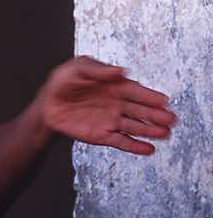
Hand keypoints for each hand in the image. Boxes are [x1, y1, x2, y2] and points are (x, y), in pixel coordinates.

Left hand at [31, 56, 175, 155]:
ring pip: (134, 127)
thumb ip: (99, 69)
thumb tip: (121, 71)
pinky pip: (121, 141)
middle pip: (140, 111)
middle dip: (156, 115)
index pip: (137, 91)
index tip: (164, 100)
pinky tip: (148, 149)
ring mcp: (110, 121)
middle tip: (171, 120)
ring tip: (165, 134)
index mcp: (115, 86)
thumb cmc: (63, 82)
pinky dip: (134, 146)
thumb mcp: (78, 67)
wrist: (46, 105)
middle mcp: (117, 104)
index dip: (150, 96)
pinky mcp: (101, 135)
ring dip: (150, 131)